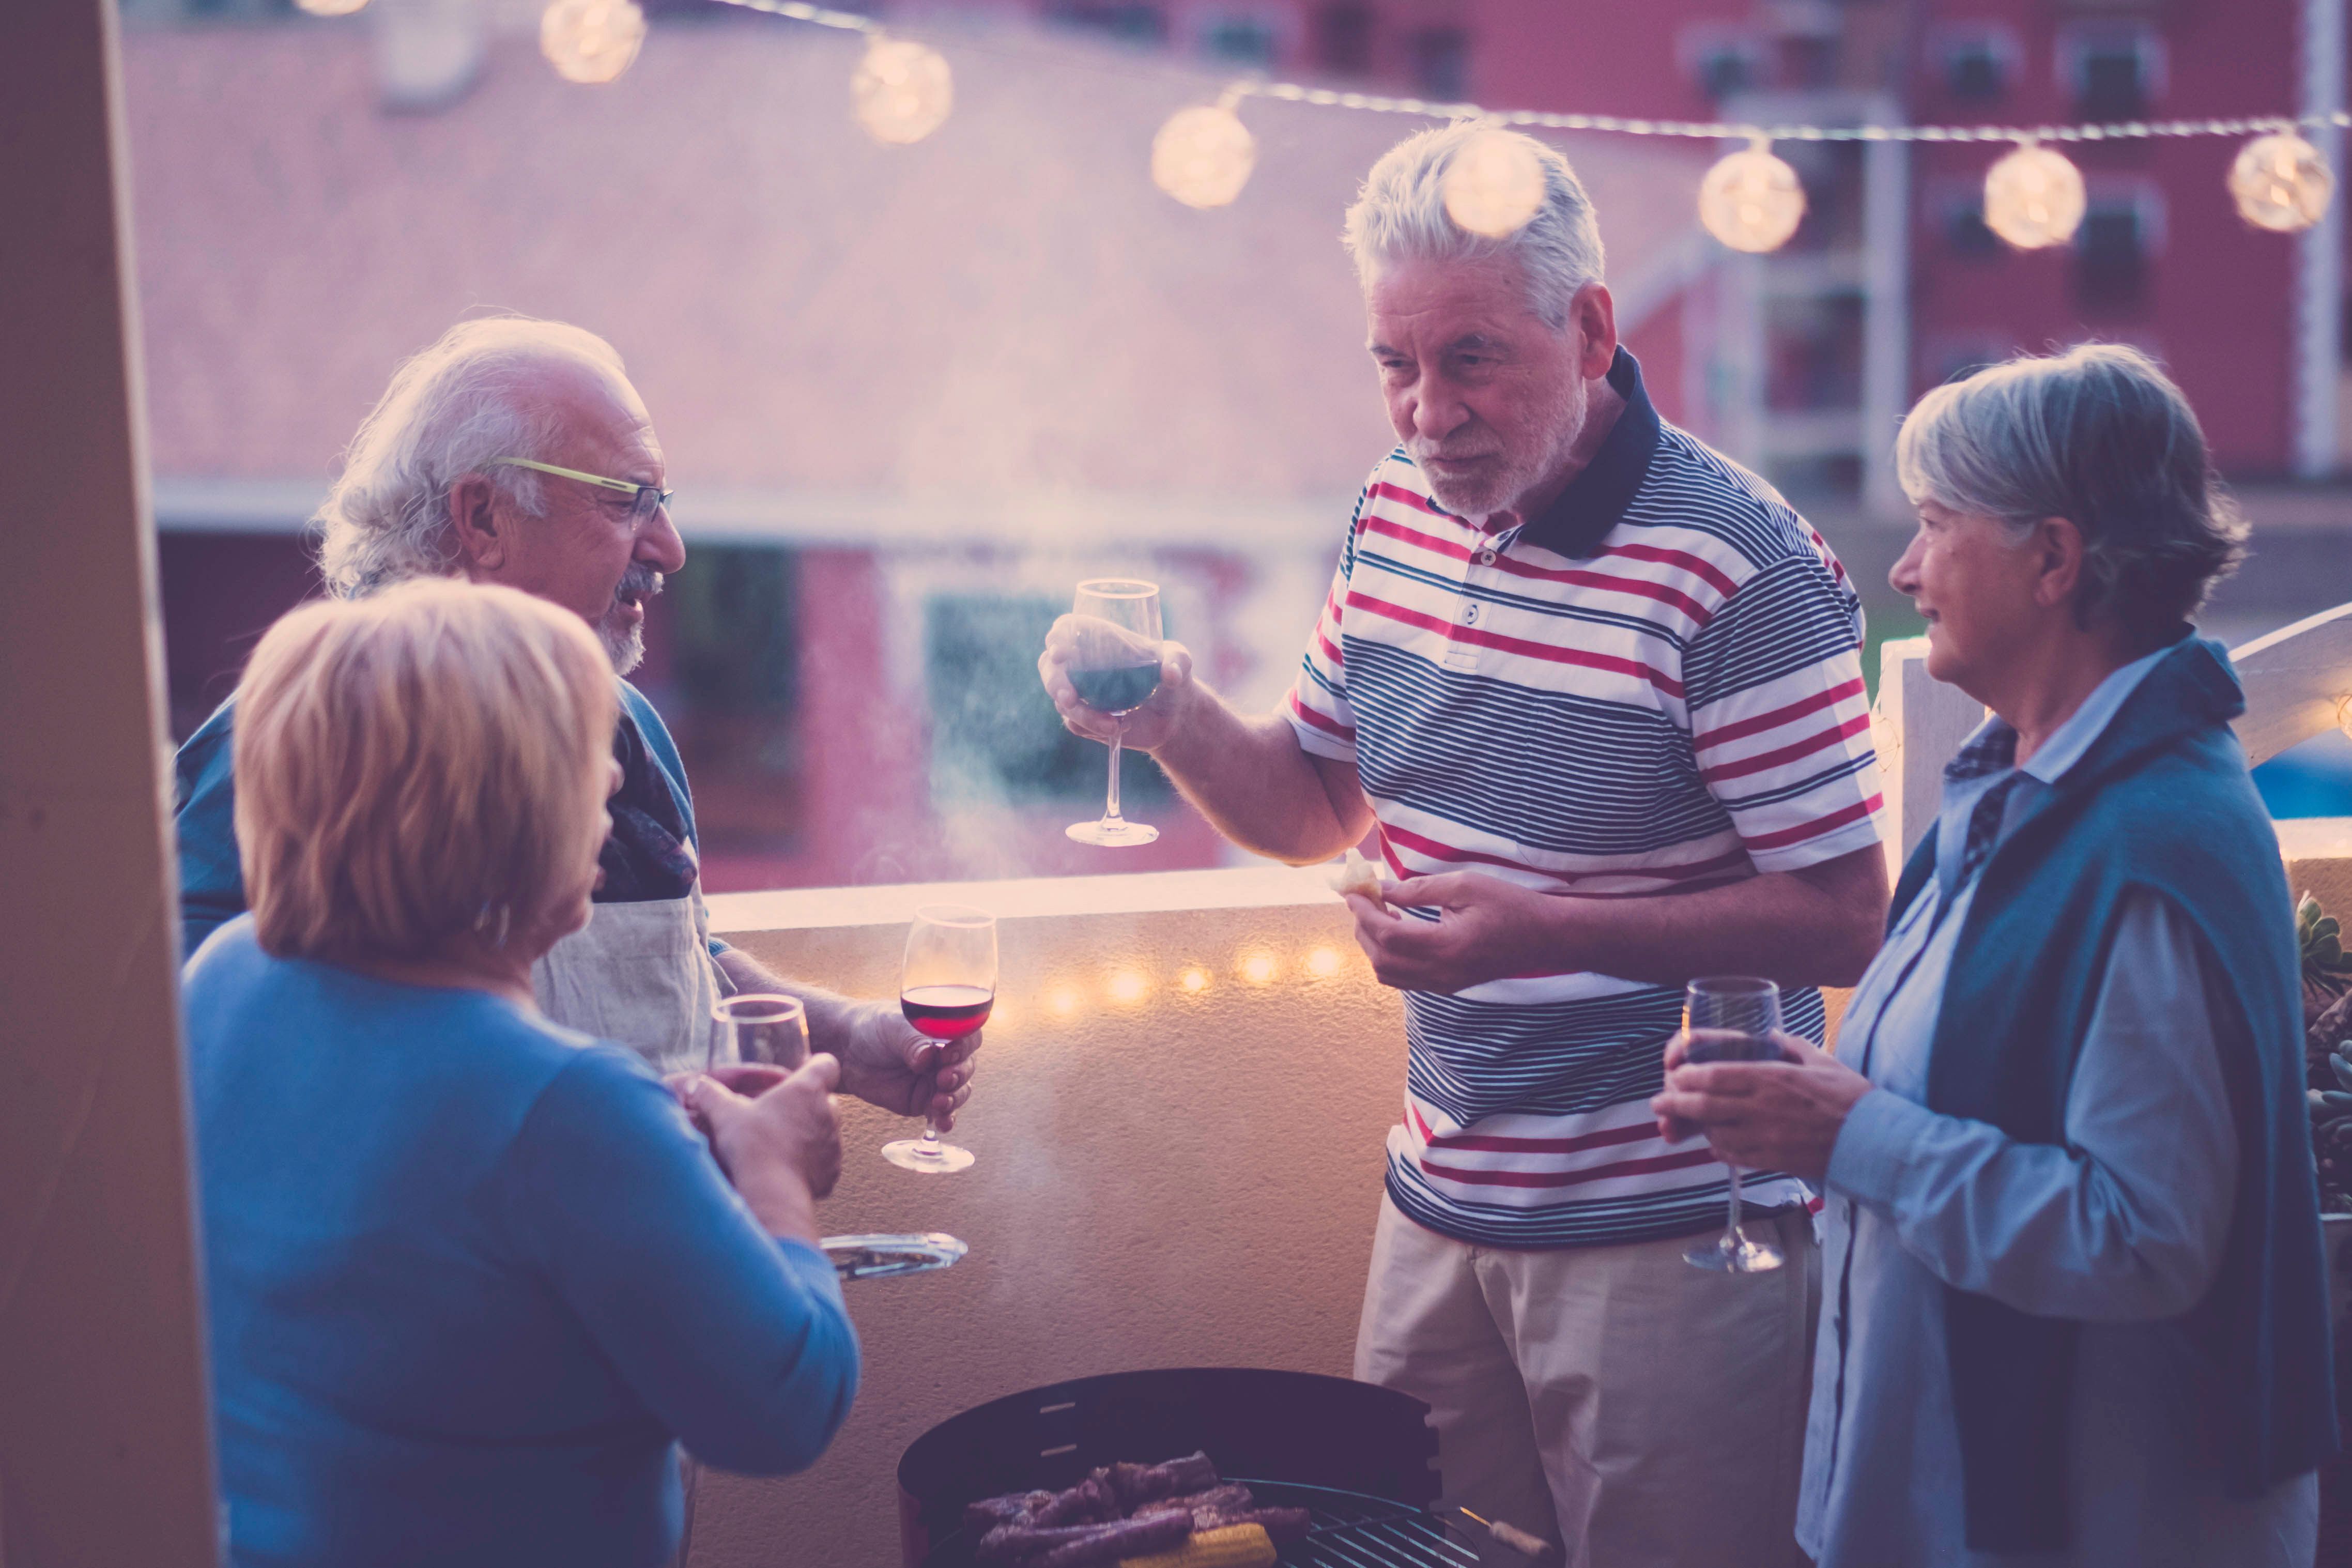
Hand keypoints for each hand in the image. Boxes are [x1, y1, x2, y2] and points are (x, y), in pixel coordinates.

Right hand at [683, 1054, 843, 1240]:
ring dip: (810, 1131)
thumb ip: (709, 1095)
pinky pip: (826, 1160)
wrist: (770, 1193)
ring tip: (781, 1141)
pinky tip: (788, 1166)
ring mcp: (833, 1143)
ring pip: (826, 1129)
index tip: (799, 1073)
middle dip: (807, 1102)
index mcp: (807, 1089)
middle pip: (825, 1098)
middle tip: (781, 1111)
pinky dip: (812, 1160)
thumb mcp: (725, 1114)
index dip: (815, 1065)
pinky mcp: (832, 1170)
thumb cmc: (751, 1146)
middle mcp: (827, 1112)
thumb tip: (693, 1085)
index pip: (827, 1063)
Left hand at [835, 999, 979, 1128]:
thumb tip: (926, 1058)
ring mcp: (936, 1080)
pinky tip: (942, 1123)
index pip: (968, 1037)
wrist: (849, 1052)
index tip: (950, 1053)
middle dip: (959, 1074)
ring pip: (959, 1091)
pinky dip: (946, 1118)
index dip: (965, 1047)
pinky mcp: (925, 1101)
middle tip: (942, 1078)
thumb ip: (912, 1042)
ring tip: (939, 1101)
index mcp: (945, 1032)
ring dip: (954, 1097)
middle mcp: (946, 1056)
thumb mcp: (892, 1028)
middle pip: (967, 1067)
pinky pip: (943, 1112)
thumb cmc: (875, 1029)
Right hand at [1039, 614, 1194, 752]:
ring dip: (1083, 714)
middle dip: (1055, 682)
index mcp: (1100, 640)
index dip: (1057, 638)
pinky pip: (1073, 723)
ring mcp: (1081, 692)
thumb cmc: (1174, 677)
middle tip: (1069, 698)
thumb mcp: (1181, 661)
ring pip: (1062, 701)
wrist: (1175, 717)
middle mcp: (1083, 664)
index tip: (1061, 653)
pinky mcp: (1084, 718)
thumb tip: (1170, 673)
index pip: (1066, 629)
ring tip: (1114, 725)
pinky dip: (1091, 727)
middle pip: (1049, 666)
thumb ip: (1178, 661)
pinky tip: (1117, 728)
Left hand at [1344, 871, 1552, 993]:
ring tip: (1379, 913)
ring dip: (1374, 945)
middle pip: (1381, 960)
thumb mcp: (1465, 885)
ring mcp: (1444, 984)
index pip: (1387, 937)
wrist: (1545, 937)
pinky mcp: (1447, 986)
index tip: (1352, 892)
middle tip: (1364, 900)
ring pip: (1389, 975)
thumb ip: (1418, 889)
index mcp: (1447, 947)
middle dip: (1363, 929)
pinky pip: (1404, 978)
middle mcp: (1441, 974)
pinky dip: (1389, 957)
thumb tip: (1381, 889)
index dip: (1363, 914)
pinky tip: (1398, 930)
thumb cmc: (1509, 905)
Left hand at [1648, 1034, 1871, 1181]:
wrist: (1875, 1141)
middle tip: (1659, 1101)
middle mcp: (1763, 1107)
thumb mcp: (1819, 1059)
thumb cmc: (1850, 1097)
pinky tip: (1717, 1142)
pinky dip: (1719, 1148)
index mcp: (1771, 1077)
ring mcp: (1766, 1136)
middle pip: (1704, 1105)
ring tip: (1684, 1122)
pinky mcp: (1773, 1160)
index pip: (1714, 1074)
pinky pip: (1734, 1155)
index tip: (1673, 1073)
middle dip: (1674, 1102)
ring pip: (1714, 1132)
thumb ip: (1789, 1046)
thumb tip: (1768, 1035)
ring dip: (1697, 1126)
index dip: (1685, 1075)